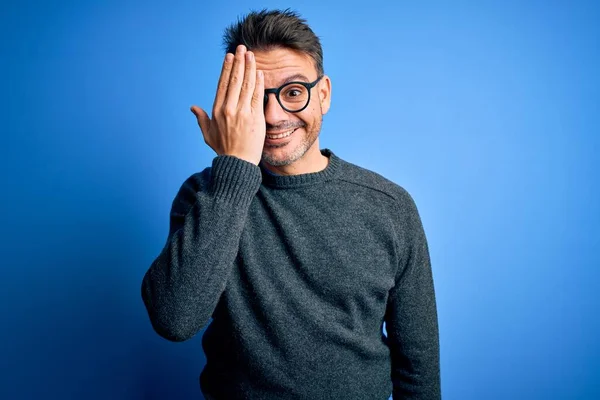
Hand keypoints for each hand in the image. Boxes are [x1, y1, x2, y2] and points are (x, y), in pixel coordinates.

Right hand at [191, 45, 265, 165]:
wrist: (237, 164)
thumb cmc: (224, 150)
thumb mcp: (208, 134)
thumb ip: (201, 119)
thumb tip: (193, 108)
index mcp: (217, 111)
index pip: (222, 84)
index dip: (226, 69)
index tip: (230, 57)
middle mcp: (228, 109)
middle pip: (234, 80)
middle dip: (239, 62)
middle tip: (242, 48)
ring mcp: (242, 113)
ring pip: (246, 85)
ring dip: (249, 68)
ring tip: (251, 55)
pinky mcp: (254, 117)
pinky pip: (257, 96)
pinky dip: (258, 83)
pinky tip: (260, 72)